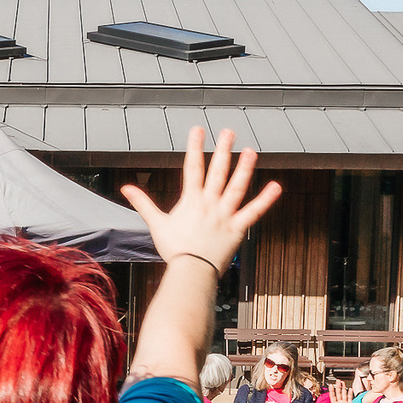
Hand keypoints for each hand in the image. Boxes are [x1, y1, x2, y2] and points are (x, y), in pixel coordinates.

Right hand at [120, 127, 279, 274]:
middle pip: (217, 172)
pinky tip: (276, 186)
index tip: (198, 130)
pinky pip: (253, 212)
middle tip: (229, 132)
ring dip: (244, 168)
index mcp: (191, 201)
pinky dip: (265, 200)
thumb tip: (125, 188)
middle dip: (223, 150)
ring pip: (236, 187)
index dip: (195, 147)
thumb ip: (143, 203)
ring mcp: (224, 215)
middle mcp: (209, 204)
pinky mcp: (237, 228)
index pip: (192, 167)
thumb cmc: (174, 249)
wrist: (190, 272)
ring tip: (250, 151)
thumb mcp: (156, 224)